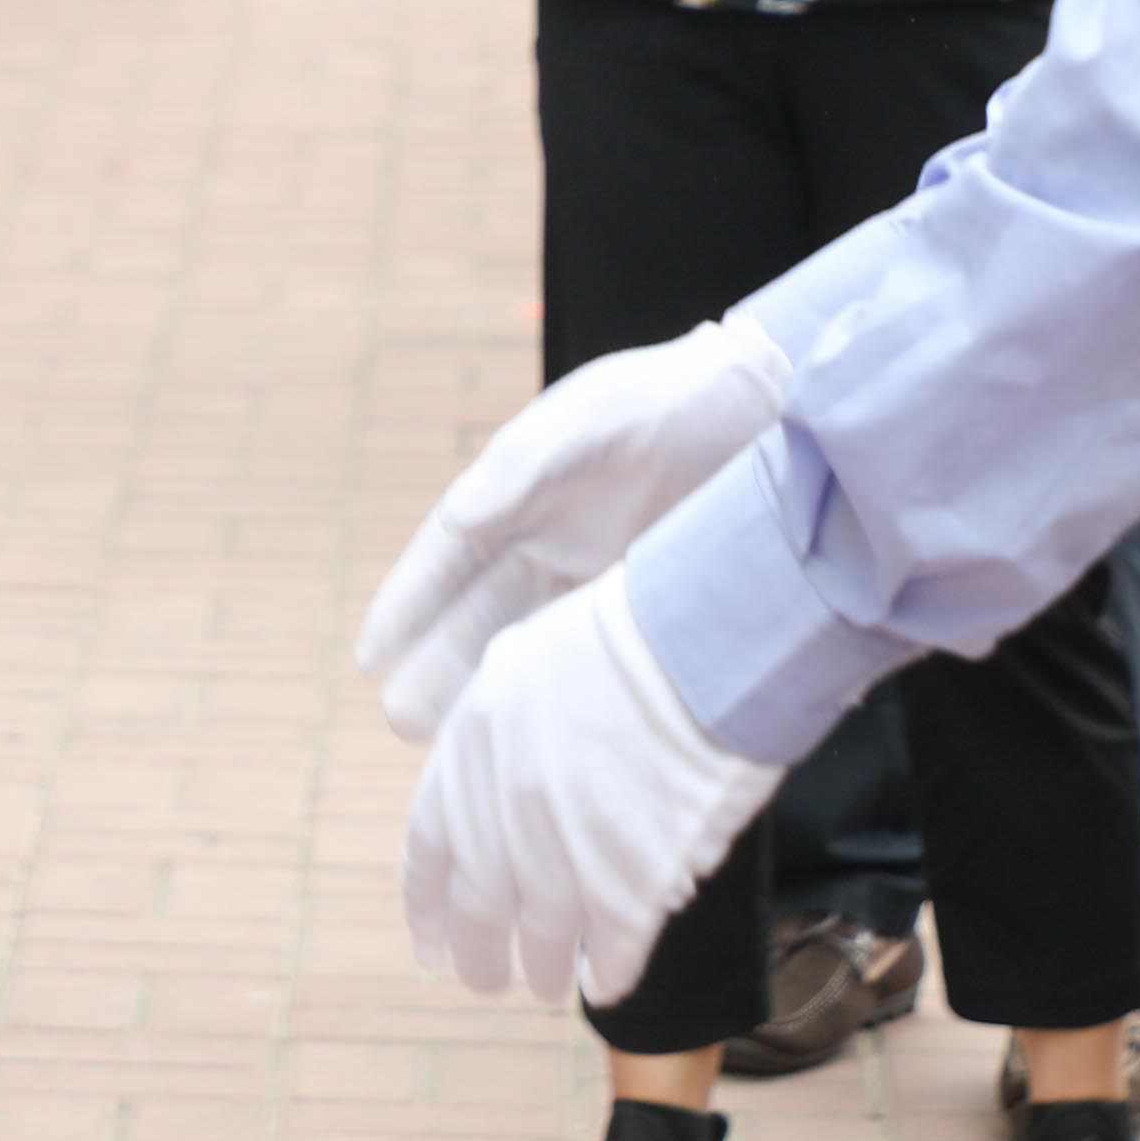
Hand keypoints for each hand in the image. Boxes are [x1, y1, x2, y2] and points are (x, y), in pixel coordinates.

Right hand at [357, 314, 793, 738]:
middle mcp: (549, 538)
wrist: (770, 410)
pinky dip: (559, 691)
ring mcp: (596, 574)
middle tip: (400, 722)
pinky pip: (587, 656)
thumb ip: (523, 463)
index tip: (369, 657)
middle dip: (436, 664)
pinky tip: (543, 731)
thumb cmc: (670, 396)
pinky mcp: (643, 604)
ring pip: (525, 641)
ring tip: (454, 744)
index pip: (448, 556)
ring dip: (488, 687)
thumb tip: (459, 517)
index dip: (407, 604)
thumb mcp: (591, 416)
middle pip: (477, 612)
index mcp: (520, 488)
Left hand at [401, 565, 779, 1009]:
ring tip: (547, 986)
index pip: (428, 852)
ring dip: (542, 970)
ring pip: (541, 942)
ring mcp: (563, 859)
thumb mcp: (527, 664)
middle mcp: (501, 816)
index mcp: (469, 754)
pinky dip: (606, 975)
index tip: (431, 944)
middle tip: (486, 979)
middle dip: (479, 955)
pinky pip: (609, 957)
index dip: (428, 907)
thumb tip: (488, 788)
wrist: (697, 650)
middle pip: (478, 910)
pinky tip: (606, 982)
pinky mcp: (628, 891)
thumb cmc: (626, 637)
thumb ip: (497, 735)